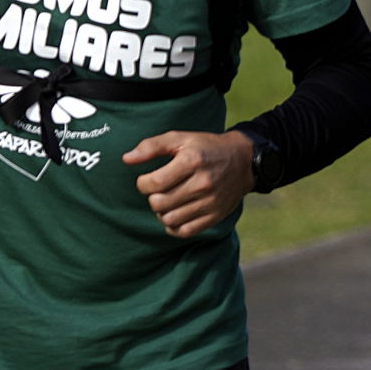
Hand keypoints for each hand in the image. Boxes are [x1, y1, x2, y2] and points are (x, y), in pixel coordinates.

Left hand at [125, 128, 254, 238]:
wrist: (243, 161)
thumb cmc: (206, 147)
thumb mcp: (181, 138)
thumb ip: (152, 146)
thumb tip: (126, 159)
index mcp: (192, 161)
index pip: (154, 183)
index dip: (142, 184)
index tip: (146, 180)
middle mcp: (202, 183)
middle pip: (160, 203)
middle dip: (152, 198)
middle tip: (158, 190)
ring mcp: (210, 202)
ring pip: (169, 219)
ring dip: (162, 212)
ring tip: (167, 201)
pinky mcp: (215, 216)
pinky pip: (185, 231)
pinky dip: (174, 226)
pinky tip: (175, 213)